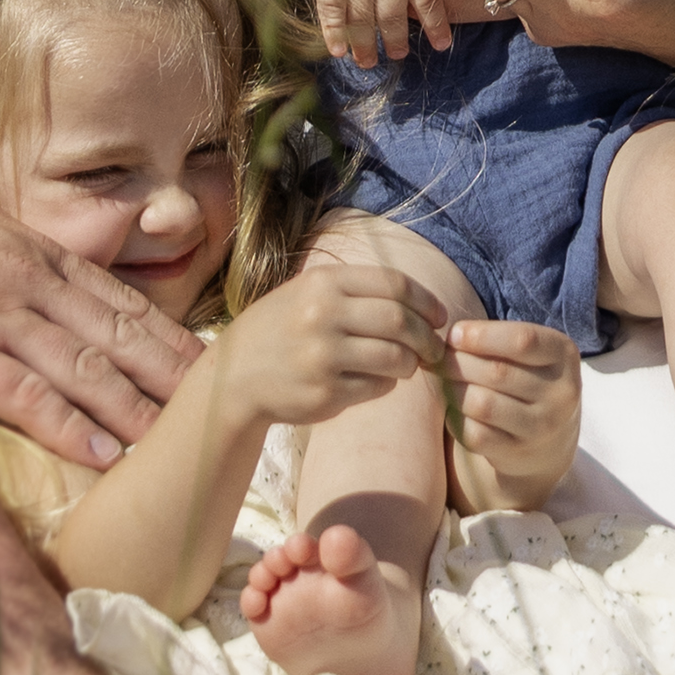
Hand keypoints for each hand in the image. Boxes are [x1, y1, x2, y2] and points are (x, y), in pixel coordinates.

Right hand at [0, 182, 204, 469]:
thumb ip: (25, 261)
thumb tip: (59, 285)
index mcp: (40, 257)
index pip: (123, 303)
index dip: (171, 339)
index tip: (210, 368)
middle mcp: (32, 286)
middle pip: (121, 337)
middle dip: (174, 378)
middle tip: (220, 412)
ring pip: (86, 369)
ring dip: (136, 411)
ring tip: (176, 446)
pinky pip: (25, 395)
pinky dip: (68, 426)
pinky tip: (101, 454)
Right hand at [204, 263, 449, 426]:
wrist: (233, 378)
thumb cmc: (281, 330)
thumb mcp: (309, 293)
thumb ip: (358, 291)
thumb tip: (423, 306)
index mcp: (323, 282)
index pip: (395, 285)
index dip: (427, 301)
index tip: (440, 316)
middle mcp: (323, 315)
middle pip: (401, 321)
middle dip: (427, 337)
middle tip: (434, 348)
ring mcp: (323, 355)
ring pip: (396, 357)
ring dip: (410, 363)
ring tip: (405, 365)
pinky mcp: (325, 392)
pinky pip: (378, 388)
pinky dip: (386, 384)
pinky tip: (373, 380)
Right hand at [289, 0, 449, 66]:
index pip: (428, 0)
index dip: (436, 26)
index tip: (442, 44)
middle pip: (395, 17)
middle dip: (399, 41)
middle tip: (401, 55)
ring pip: (364, 21)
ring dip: (369, 45)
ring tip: (372, 61)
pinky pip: (331, 12)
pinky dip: (334, 34)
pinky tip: (338, 51)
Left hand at [441, 319, 580, 510]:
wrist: (549, 442)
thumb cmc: (529, 382)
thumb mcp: (529, 355)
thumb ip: (497, 340)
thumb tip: (449, 337)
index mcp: (564, 355)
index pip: (522, 340)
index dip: (481, 336)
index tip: (454, 334)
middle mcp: (561, 393)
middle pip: (496, 372)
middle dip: (458, 361)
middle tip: (438, 358)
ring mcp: (541, 427)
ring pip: (481, 404)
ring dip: (453, 389)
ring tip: (446, 380)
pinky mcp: (519, 452)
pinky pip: (474, 433)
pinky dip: (456, 418)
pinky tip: (455, 408)